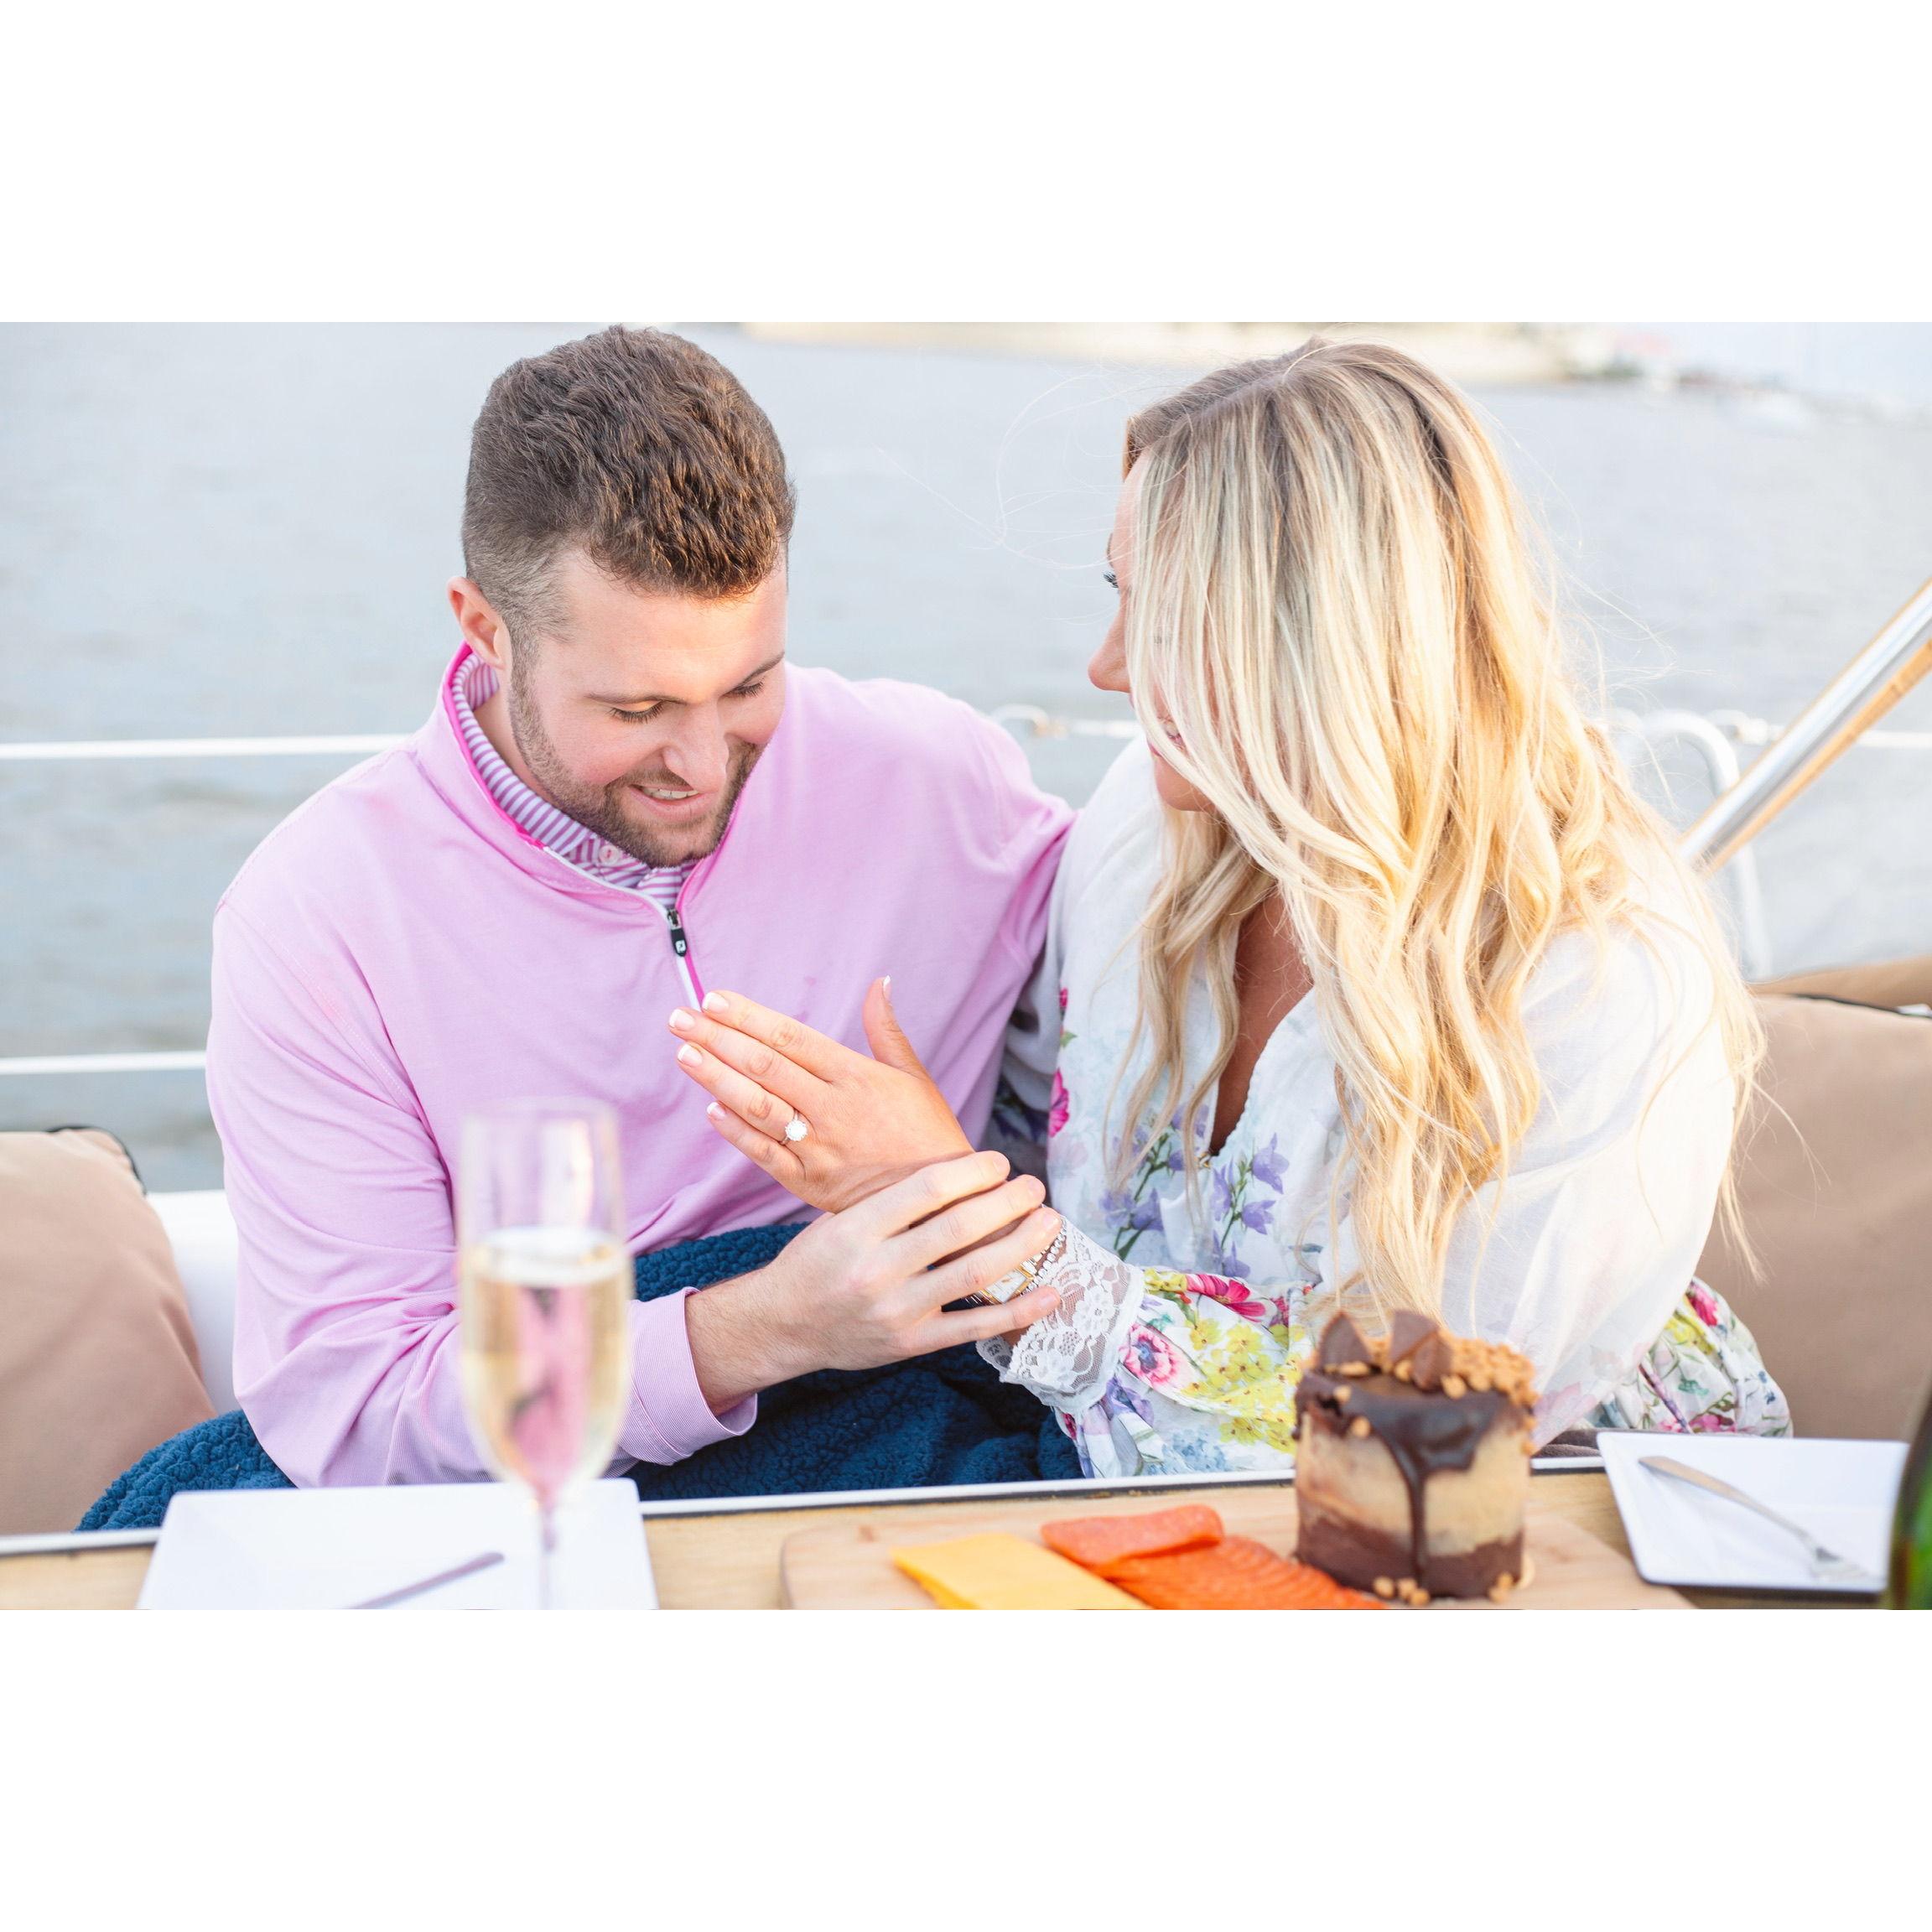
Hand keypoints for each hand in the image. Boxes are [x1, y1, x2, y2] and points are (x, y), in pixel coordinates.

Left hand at [668, 977, 973, 1212]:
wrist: (943, 1205)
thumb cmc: (929, 1135)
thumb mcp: (915, 1077)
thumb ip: (887, 1029)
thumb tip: (880, 982)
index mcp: (857, 1077)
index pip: (791, 1037)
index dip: (749, 1017)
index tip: (714, 999)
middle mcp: (833, 1109)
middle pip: (765, 1066)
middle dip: (717, 1039)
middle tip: (679, 1017)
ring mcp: (819, 1148)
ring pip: (758, 1106)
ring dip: (717, 1078)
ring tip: (684, 1053)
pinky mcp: (810, 1183)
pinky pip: (765, 1154)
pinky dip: (736, 1132)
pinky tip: (711, 1108)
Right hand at [682, 1152, 1063, 1409]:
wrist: (782, 1324)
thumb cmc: (817, 1260)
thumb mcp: (840, 1218)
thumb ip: (892, 1201)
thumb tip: (963, 1175)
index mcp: (857, 1229)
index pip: (928, 1189)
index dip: (973, 1171)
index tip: (999, 1162)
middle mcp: (877, 1270)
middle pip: (959, 1227)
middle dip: (1008, 1202)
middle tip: (1034, 1185)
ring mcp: (897, 1310)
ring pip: (975, 1272)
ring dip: (1022, 1244)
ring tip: (1050, 1222)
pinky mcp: (913, 1343)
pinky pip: (976, 1327)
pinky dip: (1018, 1310)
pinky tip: (1051, 1292)